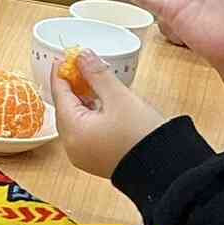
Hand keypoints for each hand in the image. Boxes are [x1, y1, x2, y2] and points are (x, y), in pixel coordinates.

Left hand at [49, 51, 165, 180]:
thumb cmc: (141, 135)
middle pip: (65, 109)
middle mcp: (72, 147)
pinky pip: (84, 133)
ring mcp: (83, 156)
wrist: (164, 168)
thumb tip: (83, 56)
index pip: (59, 95)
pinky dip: (88, 116)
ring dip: (81, 101)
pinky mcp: (95, 160)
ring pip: (75, 121)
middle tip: (80, 66)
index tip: (65, 57)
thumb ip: (97, 74)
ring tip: (92, 81)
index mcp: (72, 131)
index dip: (61, 73)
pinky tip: (100, 104)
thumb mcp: (119, 97)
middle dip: (72, 86)